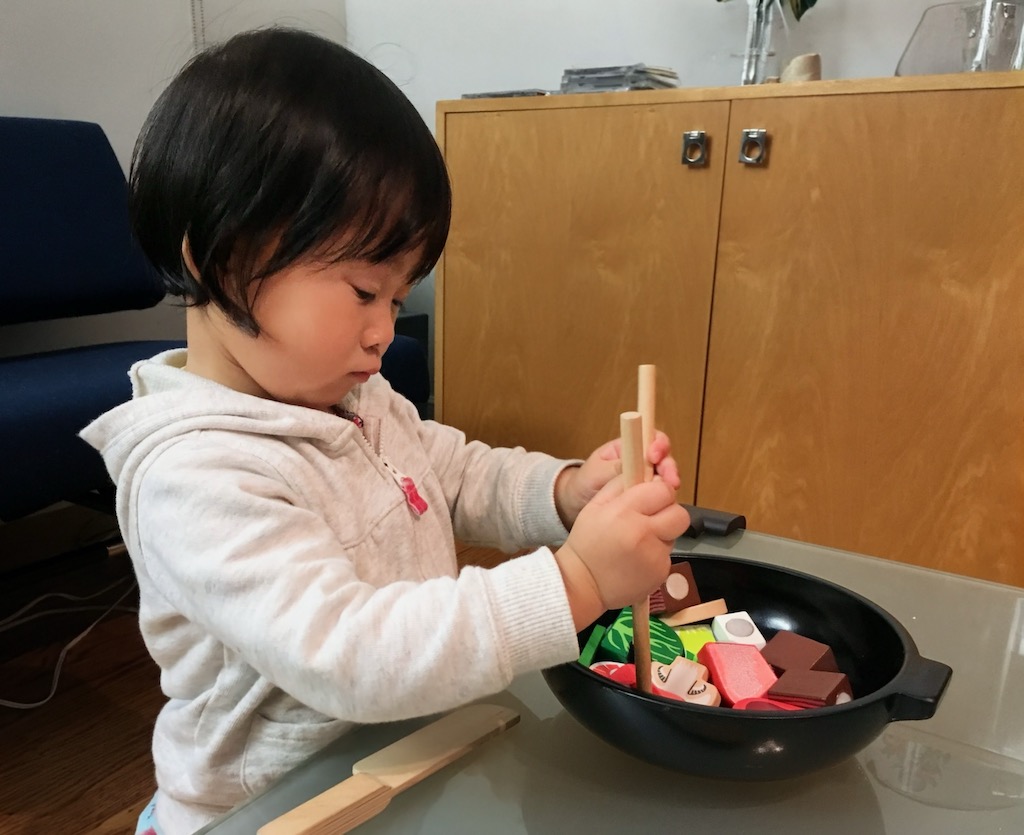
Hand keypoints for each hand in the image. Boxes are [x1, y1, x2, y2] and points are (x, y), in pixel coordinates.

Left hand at [554, 430, 680, 528]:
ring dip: (670, 482)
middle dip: (669, 466)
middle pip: (663, 457)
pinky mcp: (646, 495)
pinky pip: (660, 493)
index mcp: (627, 447)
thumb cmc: (583, 483)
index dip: (658, 443)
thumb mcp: (596, 473)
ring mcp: (644, 478)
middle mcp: (640, 460)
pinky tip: (666, 504)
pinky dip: (665, 497)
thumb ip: (616, 467)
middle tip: (671, 480)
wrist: (575, 505)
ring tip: (671, 491)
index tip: (654, 456)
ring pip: (665, 475)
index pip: (649, 437)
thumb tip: (636, 461)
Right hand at [554, 477, 690, 630]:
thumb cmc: (587, 542)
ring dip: (661, 533)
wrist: (582, 584)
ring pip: (674, 534)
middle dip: (668, 512)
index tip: (648, 498)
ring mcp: (655, 557)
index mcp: (625, 512)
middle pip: (679, 513)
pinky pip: (668, 555)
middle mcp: (644, 534)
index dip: (658, 491)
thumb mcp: (595, 505)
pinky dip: (656, 554)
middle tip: (651, 518)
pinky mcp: (661, 574)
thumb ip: (621, 485)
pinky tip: (638, 559)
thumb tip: (646, 472)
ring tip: (638, 541)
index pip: (663, 489)